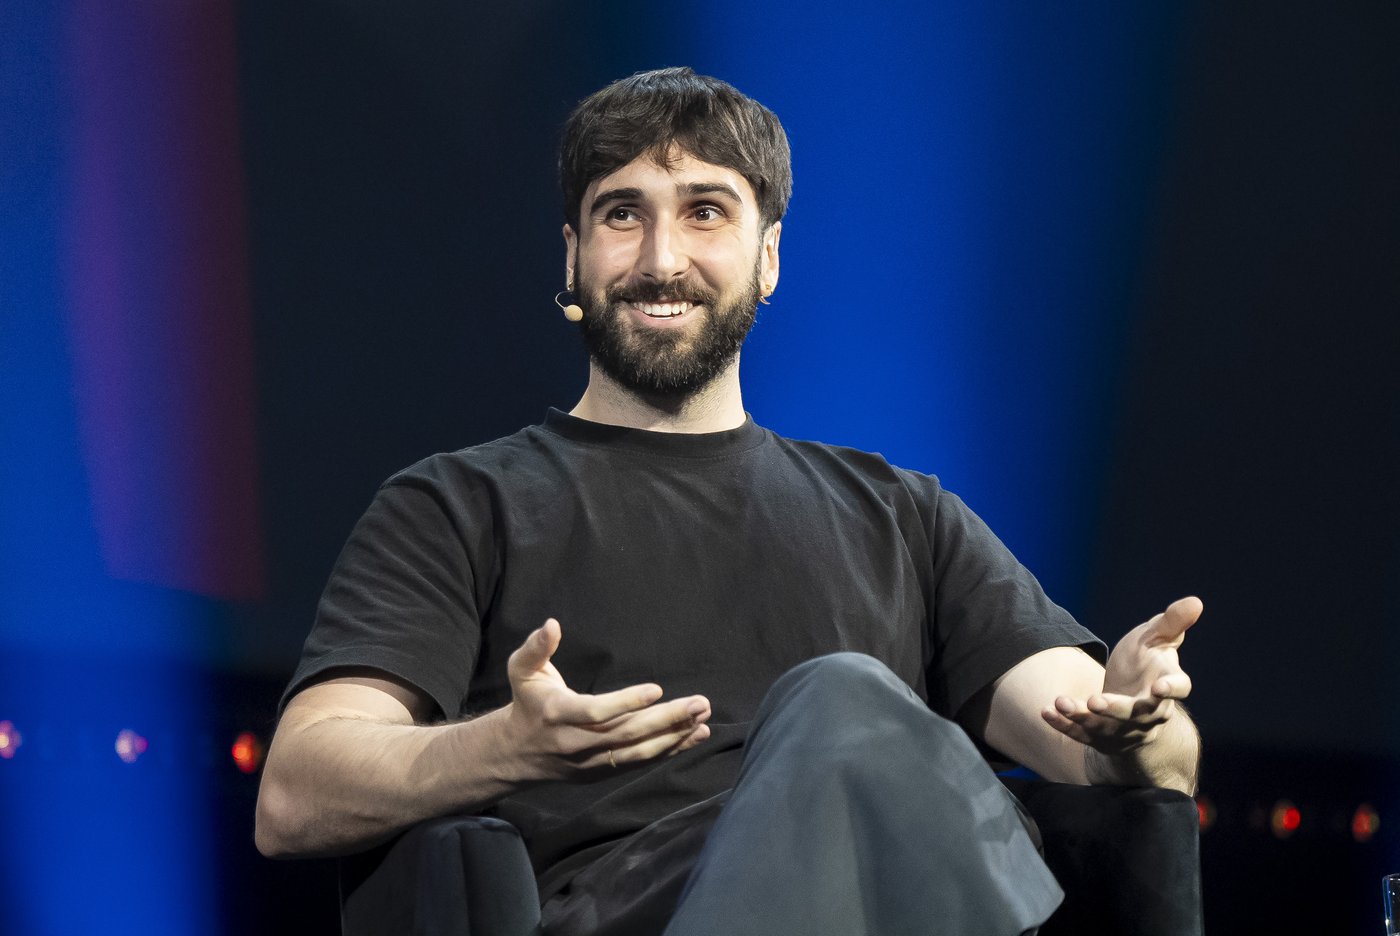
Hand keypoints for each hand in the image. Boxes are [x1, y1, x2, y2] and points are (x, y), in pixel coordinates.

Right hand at [501, 618, 710, 780]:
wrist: (516, 753)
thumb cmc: (527, 702)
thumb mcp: (521, 670)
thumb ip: (536, 648)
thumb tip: (551, 624)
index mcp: (558, 714)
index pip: (596, 712)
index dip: (626, 703)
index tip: (656, 690)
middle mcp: (576, 743)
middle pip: (626, 735)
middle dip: (666, 720)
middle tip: (699, 704)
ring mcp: (592, 762)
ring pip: (638, 752)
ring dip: (674, 737)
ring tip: (703, 719)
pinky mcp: (604, 772)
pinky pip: (640, 762)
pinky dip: (669, 750)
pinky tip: (694, 737)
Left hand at [1042, 596, 1200, 756]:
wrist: (1132, 696)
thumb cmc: (1148, 661)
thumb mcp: (1156, 638)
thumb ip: (1171, 623)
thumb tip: (1195, 601)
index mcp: (1169, 685)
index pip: (1178, 689)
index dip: (1171, 690)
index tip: (1160, 688)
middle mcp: (1151, 713)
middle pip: (1137, 715)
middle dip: (1116, 710)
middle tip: (1095, 702)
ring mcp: (1126, 729)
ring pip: (1106, 728)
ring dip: (1083, 718)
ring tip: (1061, 702)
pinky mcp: (1102, 737)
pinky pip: (1082, 734)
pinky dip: (1064, 724)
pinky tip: (1046, 711)